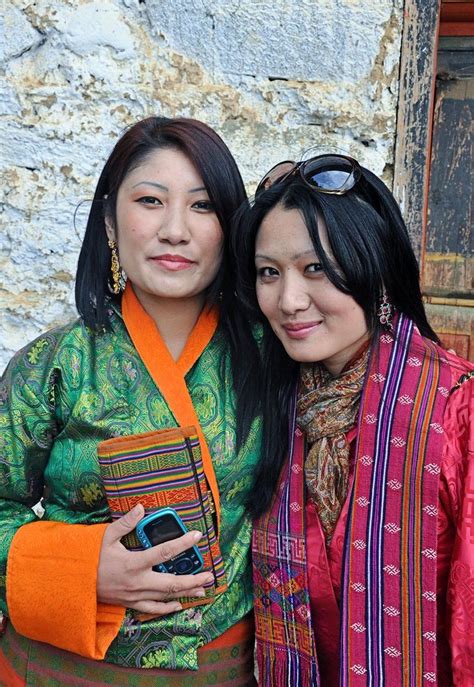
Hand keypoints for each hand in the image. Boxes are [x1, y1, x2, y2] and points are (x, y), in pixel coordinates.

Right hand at [97, 504, 213, 614]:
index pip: (164, 552)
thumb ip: (126, 522)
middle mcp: (138, 582)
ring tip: (202, 589)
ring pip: (166, 597)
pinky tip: (179, 605)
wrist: (74, 583)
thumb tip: (141, 508)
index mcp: (133, 563)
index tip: (197, 536)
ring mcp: (135, 595)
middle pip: (172, 582)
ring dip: (186, 593)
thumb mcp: (106, 536)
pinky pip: (152, 609)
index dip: (183, 543)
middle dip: (193, 579)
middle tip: (210, 576)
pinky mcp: (130, 603)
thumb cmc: (90, 557)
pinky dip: (167, 608)